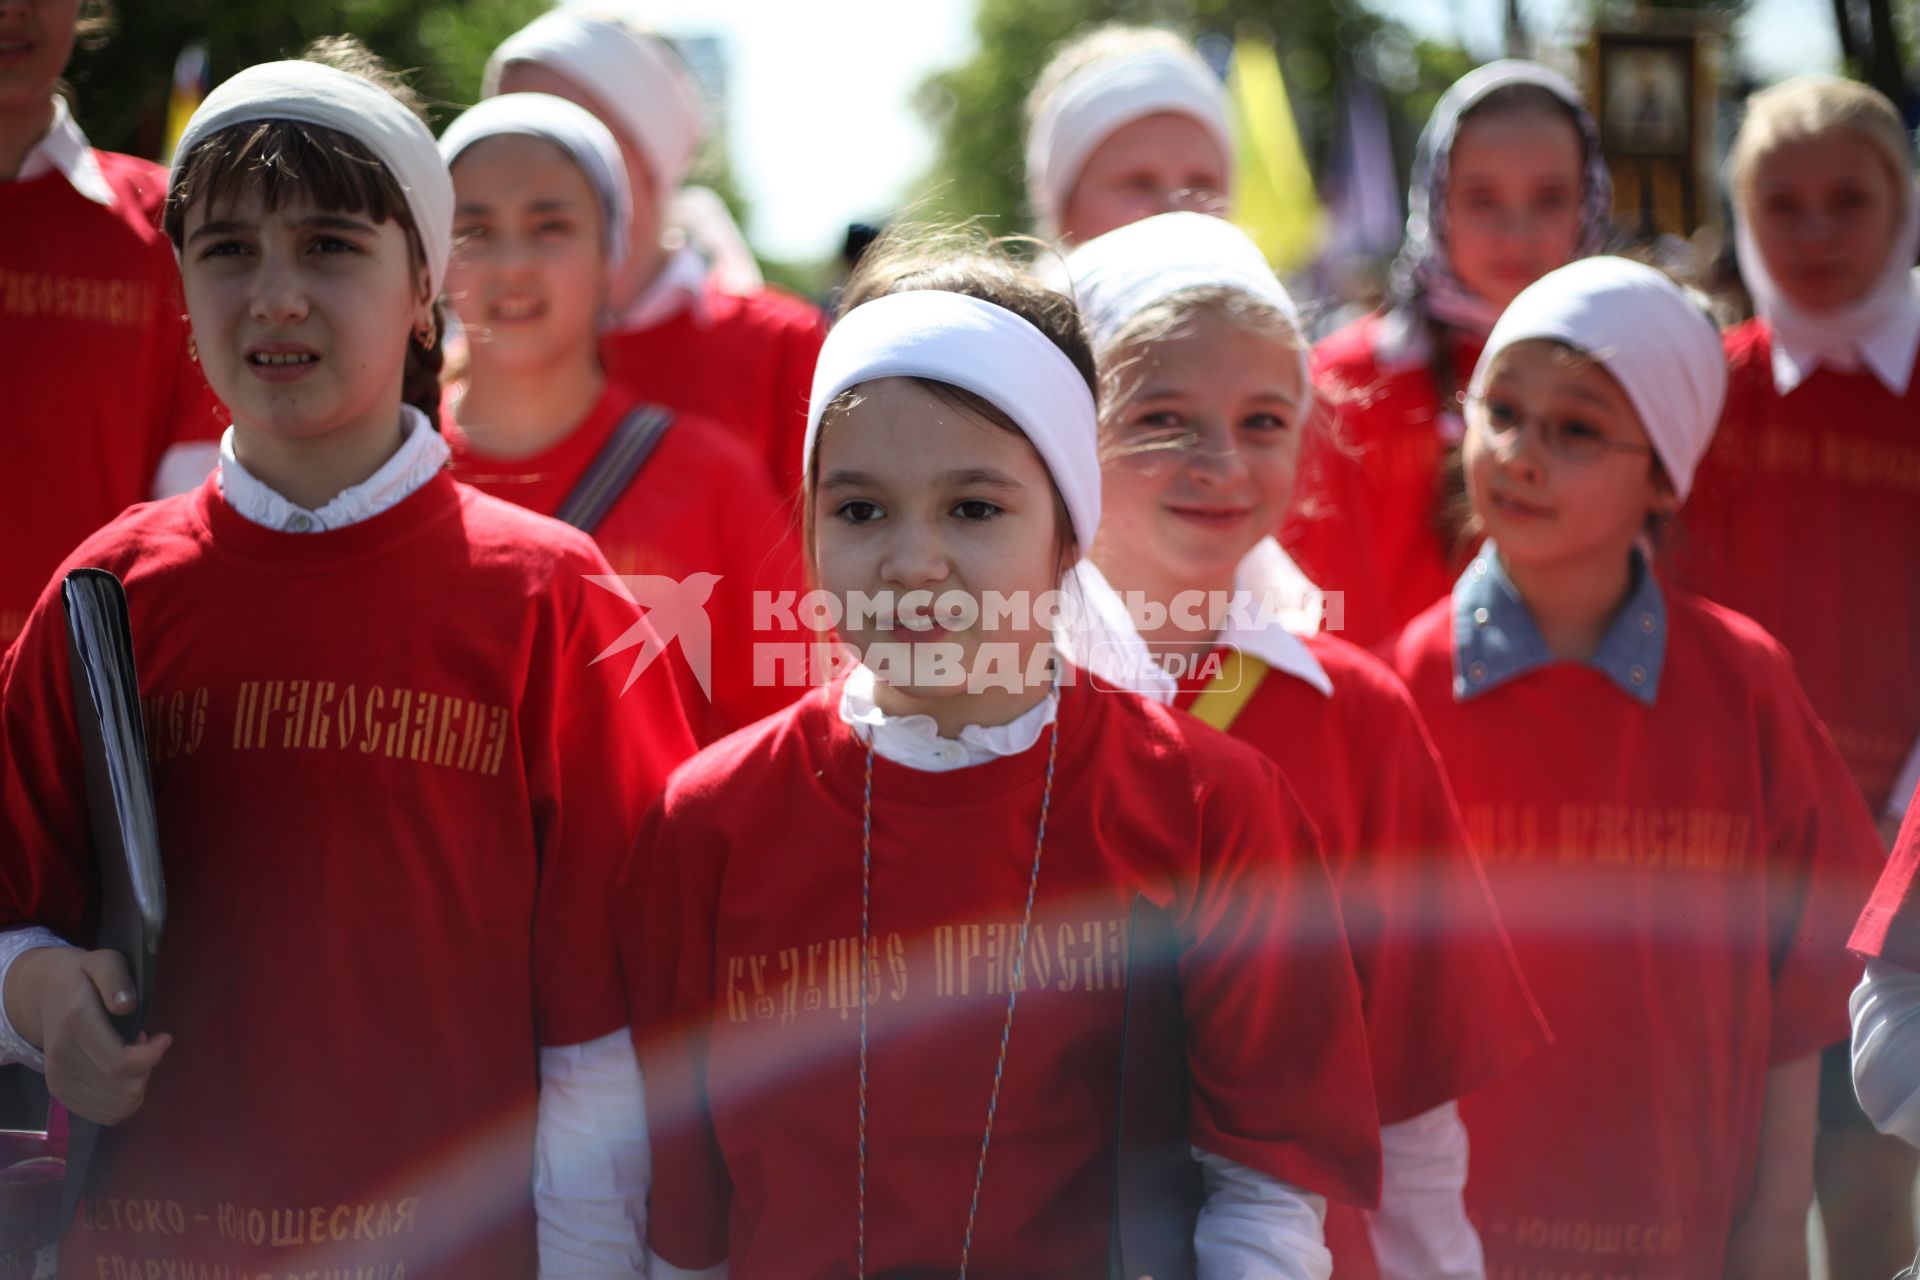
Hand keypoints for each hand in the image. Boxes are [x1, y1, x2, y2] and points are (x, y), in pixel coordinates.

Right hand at [3, 947, 169, 1124]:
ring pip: (116, 1108)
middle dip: (146, 1071)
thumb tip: (127, 1006)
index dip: (151, 1057)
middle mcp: (62, 1059)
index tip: (163, 1038)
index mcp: (76, 1024)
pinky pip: (103, 1115)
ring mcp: (58, 1080)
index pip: (120, 1064)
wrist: (43, 994)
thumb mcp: (103, 961)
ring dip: (136, 1086)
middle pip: (123, 1091)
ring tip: (130, 1059)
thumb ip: (116, 980)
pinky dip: (122, 1100)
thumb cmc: (82, 977)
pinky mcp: (60, 1093)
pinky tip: (119, 1075)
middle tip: (143, 1046)